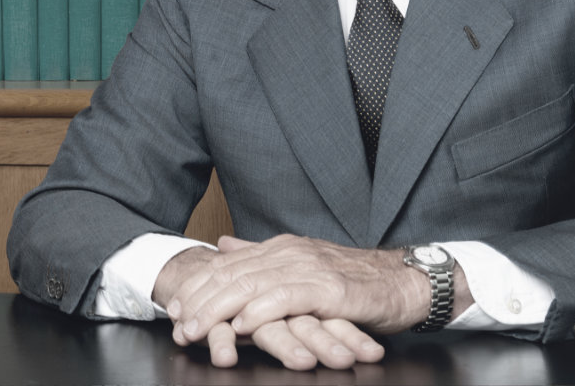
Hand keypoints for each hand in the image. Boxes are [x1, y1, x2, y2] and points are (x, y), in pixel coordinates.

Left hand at [170, 235, 430, 342]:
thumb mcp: (299, 264)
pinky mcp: (329, 289)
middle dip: (200, 301)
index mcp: (281, 248)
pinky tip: (243, 325)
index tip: (174, 310)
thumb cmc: (351, 280)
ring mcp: (310, 268)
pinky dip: (262, 311)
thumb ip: (260, 254)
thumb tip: (222, 245)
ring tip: (198, 331)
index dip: (198, 288)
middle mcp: (291, 252)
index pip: (228, 265)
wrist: (400, 282)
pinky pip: (288, 298)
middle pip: (234, 275)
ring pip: (253, 285)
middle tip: (177, 325)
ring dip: (221, 310)